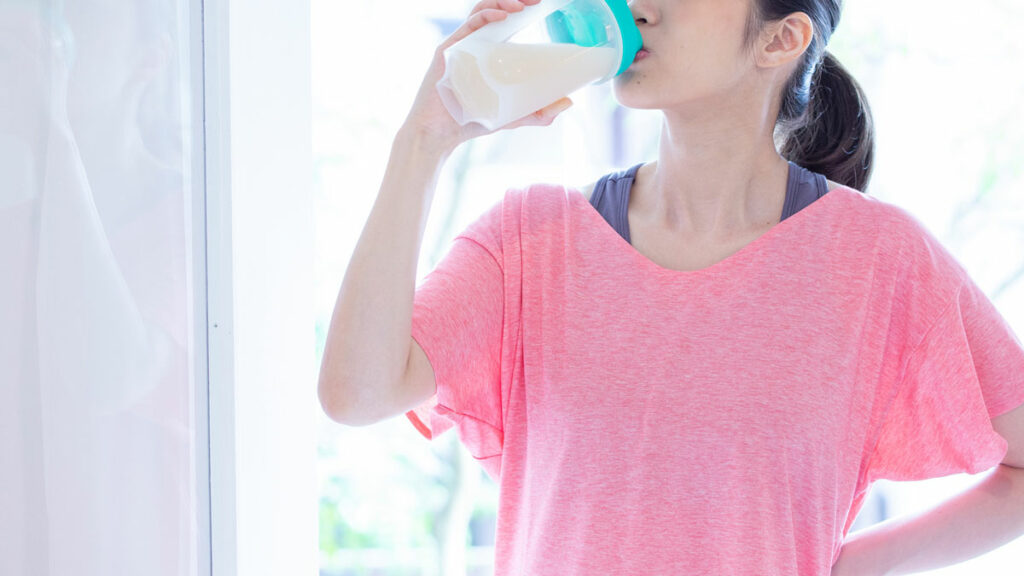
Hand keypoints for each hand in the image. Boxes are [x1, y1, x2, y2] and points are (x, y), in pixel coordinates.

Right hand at [400, 0, 574, 151]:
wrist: (440, 134)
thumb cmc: (471, 121)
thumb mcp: (513, 115)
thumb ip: (539, 111)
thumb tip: (568, 101)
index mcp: (489, 52)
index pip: (507, 21)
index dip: (523, 9)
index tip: (543, 5)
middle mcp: (475, 44)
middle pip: (496, 11)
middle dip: (516, 0)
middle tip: (538, 0)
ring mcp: (461, 44)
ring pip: (482, 12)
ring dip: (503, 3)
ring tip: (523, 5)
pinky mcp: (449, 49)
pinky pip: (469, 25)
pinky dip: (486, 16)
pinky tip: (502, 16)